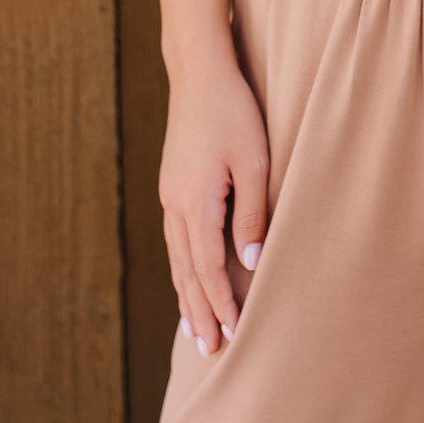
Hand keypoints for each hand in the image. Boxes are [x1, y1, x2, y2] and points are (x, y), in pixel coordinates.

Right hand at [159, 62, 270, 357]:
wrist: (199, 72)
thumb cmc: (233, 111)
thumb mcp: (253, 161)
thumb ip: (252, 213)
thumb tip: (250, 262)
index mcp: (194, 202)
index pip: (207, 268)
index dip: (221, 302)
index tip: (234, 333)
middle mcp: (175, 204)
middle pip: (185, 271)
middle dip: (198, 311)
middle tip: (209, 350)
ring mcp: (170, 194)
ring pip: (177, 257)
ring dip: (187, 294)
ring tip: (195, 328)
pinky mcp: (173, 183)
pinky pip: (176, 238)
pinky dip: (183, 266)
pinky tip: (188, 275)